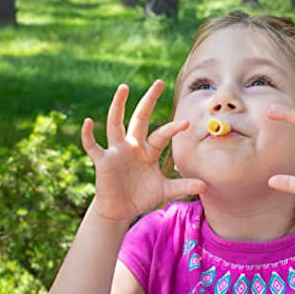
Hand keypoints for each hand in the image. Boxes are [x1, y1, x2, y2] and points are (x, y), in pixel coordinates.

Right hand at [81, 80, 206, 220]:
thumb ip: (183, 186)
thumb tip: (206, 186)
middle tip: (159, 82)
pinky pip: (92, 146)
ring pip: (116, 124)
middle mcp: (133, 145)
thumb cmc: (141, 196)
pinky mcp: (102, 161)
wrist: (120, 210)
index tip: (186, 123)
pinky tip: (88, 122)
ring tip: (124, 87)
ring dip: (118, 106)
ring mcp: (116, 151)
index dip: (173, 129)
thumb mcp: (164, 191)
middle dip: (149, 100)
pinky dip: (88, 135)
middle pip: (140, 118)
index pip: (162, 135)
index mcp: (148, 150)